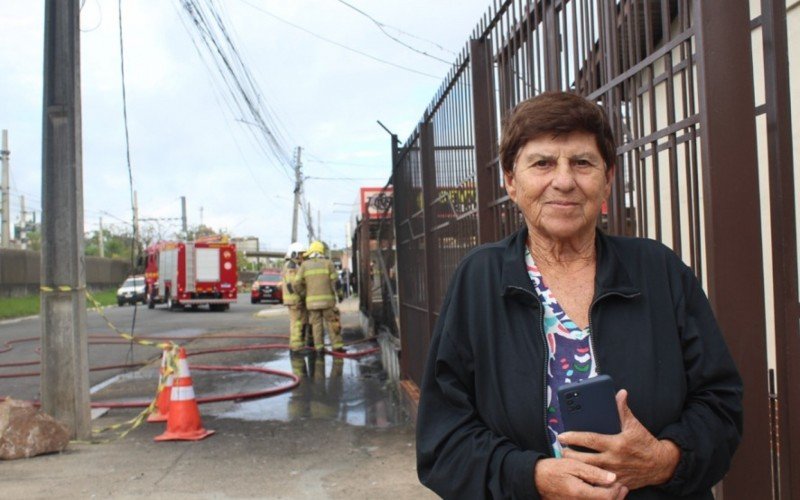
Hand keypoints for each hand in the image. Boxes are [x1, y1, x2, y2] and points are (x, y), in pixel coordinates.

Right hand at [534, 457, 627, 498]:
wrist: (535, 480)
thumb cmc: (553, 469)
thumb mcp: (572, 465)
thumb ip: (593, 472)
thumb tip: (612, 478)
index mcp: (580, 493)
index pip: (606, 497)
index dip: (617, 491)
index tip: (620, 482)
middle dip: (617, 497)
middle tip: (622, 487)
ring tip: (615, 491)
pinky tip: (601, 494)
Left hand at [558, 390, 680, 489]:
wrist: (661, 465)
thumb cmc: (645, 443)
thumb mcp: (635, 425)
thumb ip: (623, 410)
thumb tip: (620, 393)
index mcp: (616, 444)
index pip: (590, 440)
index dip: (574, 437)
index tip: (562, 435)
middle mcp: (614, 460)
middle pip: (584, 460)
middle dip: (569, 455)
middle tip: (561, 449)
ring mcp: (615, 474)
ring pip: (589, 473)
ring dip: (576, 467)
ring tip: (567, 460)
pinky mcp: (617, 483)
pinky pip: (599, 484)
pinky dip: (588, 479)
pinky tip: (580, 474)